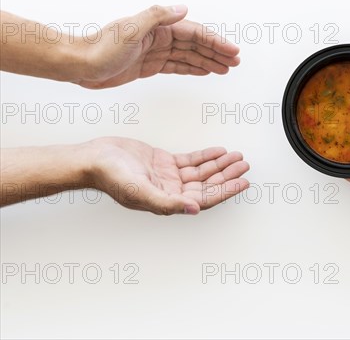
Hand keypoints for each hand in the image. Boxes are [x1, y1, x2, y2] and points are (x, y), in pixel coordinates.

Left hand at [75, 5, 240, 88]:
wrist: (80, 64)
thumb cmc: (101, 47)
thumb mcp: (130, 29)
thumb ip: (157, 16)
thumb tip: (184, 9)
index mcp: (158, 27)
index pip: (194, 33)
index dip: (215, 41)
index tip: (232, 51)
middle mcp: (159, 38)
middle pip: (196, 45)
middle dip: (217, 52)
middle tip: (235, 62)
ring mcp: (156, 52)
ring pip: (189, 56)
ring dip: (208, 61)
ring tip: (226, 68)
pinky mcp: (149, 66)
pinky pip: (177, 66)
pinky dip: (192, 68)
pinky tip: (204, 71)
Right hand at [86, 137, 249, 214]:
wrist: (94, 158)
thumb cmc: (111, 177)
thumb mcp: (140, 191)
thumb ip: (167, 203)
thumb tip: (194, 209)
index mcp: (168, 201)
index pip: (205, 198)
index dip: (226, 191)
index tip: (243, 182)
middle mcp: (171, 191)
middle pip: (208, 184)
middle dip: (227, 175)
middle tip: (244, 165)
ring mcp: (168, 177)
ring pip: (202, 172)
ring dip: (219, 165)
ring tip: (237, 157)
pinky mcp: (163, 163)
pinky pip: (191, 161)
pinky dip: (205, 156)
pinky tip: (218, 151)